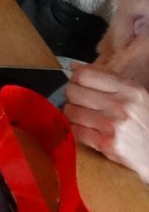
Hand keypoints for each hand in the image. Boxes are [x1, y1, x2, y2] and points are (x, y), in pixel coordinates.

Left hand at [65, 65, 148, 183]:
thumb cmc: (144, 123)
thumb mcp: (134, 97)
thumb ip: (106, 79)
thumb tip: (74, 67)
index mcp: (129, 90)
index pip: (84, 75)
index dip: (75, 79)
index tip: (77, 85)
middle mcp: (121, 105)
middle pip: (73, 92)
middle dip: (73, 98)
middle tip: (81, 104)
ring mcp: (113, 125)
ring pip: (71, 111)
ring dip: (74, 116)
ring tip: (86, 119)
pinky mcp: (106, 144)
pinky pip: (75, 131)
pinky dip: (78, 131)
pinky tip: (89, 132)